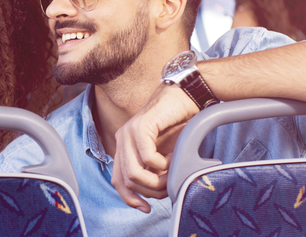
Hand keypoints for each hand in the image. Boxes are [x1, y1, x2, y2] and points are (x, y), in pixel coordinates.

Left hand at [111, 83, 198, 211]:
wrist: (186, 96)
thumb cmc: (177, 123)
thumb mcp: (162, 153)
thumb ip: (152, 170)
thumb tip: (152, 195)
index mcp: (124, 147)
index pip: (118, 181)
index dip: (131, 199)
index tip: (147, 208)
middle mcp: (122, 139)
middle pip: (127, 181)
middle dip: (150, 191)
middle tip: (168, 186)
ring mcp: (129, 132)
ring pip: (134, 173)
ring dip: (156, 180)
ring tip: (171, 173)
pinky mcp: (141, 126)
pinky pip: (147, 158)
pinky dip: (162, 164)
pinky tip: (172, 158)